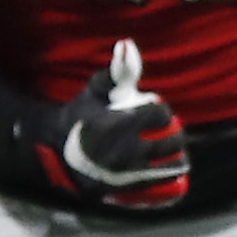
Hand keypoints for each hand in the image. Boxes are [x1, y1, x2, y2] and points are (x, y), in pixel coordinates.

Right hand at [36, 40, 188, 208]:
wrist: (60, 154)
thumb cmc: (81, 117)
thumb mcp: (94, 92)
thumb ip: (114, 71)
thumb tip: (127, 43)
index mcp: (114, 125)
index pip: (160, 114)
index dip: (160, 110)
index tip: (153, 110)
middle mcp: (122, 153)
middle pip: (173, 140)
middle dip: (173, 131)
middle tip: (164, 130)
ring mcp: (127, 176)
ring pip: (174, 165)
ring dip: (176, 155)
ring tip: (167, 149)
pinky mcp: (128, 192)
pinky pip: (165, 188)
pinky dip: (172, 179)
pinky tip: (170, 171)